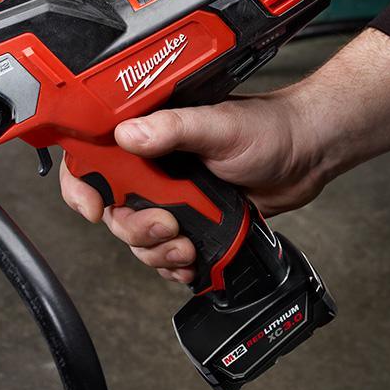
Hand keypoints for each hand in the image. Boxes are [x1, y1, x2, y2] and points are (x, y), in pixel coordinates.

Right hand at [59, 91, 323, 283]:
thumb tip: (128, 135)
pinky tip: (192, 261)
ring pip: (139, 240)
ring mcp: (172, 200)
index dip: (82, 187)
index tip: (96, 208)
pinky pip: (165, 256)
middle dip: (136, 229)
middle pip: (114, 211)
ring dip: (157, 252)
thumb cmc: (267, 128)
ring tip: (187, 247)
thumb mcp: (218, 123)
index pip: (93, 160)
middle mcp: (153, 170)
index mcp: (148, 137)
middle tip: (169, 226)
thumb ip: (173, 128)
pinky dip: (175, 266)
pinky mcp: (193, 225)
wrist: (308, 156)